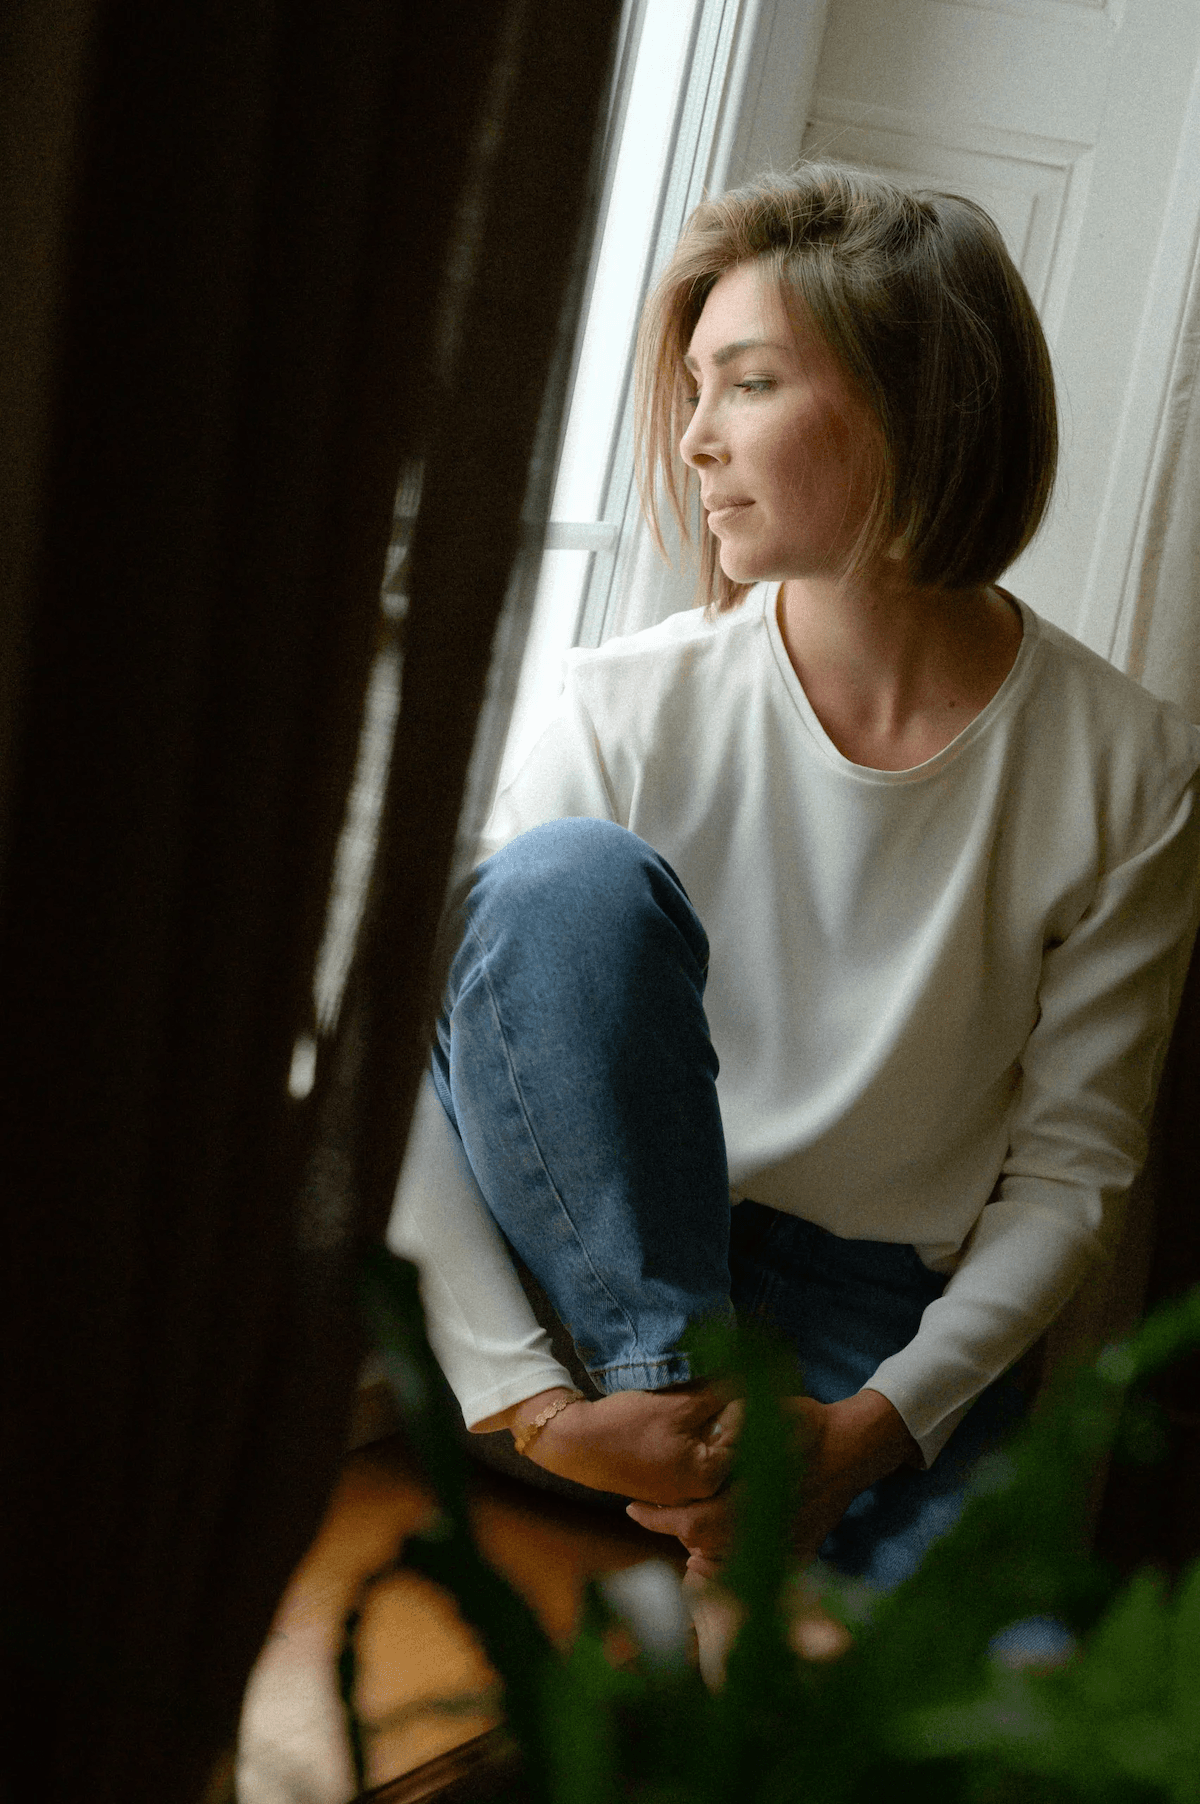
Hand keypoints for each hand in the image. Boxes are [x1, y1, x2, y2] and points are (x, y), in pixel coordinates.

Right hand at [512, 1382, 741, 1504]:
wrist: (576, 1444)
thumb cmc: (628, 1426)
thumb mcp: (678, 1405)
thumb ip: (717, 1394)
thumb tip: (748, 1379)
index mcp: (707, 1478)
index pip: (743, 1434)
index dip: (744, 1401)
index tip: (744, 1377)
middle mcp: (698, 1491)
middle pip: (727, 1444)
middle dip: (727, 1412)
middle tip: (725, 1383)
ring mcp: (678, 1490)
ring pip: (707, 1447)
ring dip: (708, 1421)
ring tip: (702, 1394)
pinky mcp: (661, 1481)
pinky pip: (689, 1454)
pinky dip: (691, 1433)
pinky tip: (682, 1412)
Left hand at [626, 1388, 918, 1570]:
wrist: (854, 1448)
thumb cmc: (808, 1425)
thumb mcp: (768, 1412)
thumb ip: (732, 1424)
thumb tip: (696, 1416)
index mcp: (750, 1499)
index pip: (692, 1522)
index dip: (658, 1518)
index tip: (632, 1508)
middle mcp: (763, 1530)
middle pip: (702, 1545)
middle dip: (674, 1529)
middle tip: (646, 1513)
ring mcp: (782, 1546)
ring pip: (724, 1558)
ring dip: (698, 1542)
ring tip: (677, 1518)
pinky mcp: (796, 1553)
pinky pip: (752, 1563)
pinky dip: (728, 1553)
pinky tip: (716, 1532)